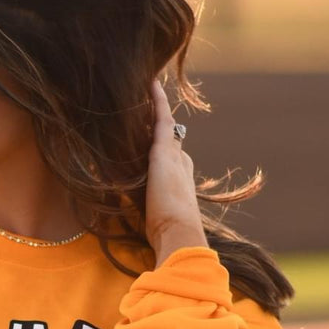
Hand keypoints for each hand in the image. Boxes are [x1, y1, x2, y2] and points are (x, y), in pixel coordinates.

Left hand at [145, 78, 209, 263]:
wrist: (180, 235)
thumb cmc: (170, 241)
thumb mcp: (158, 230)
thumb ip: (151, 226)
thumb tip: (147, 244)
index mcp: (181, 184)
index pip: (174, 161)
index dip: (167, 151)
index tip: (160, 141)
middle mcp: (181, 166)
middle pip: (170, 141)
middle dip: (161, 127)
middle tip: (151, 106)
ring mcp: (174, 158)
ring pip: (163, 128)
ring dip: (156, 111)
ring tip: (147, 90)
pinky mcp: (163, 153)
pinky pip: (160, 119)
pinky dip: (156, 102)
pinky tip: (150, 84)